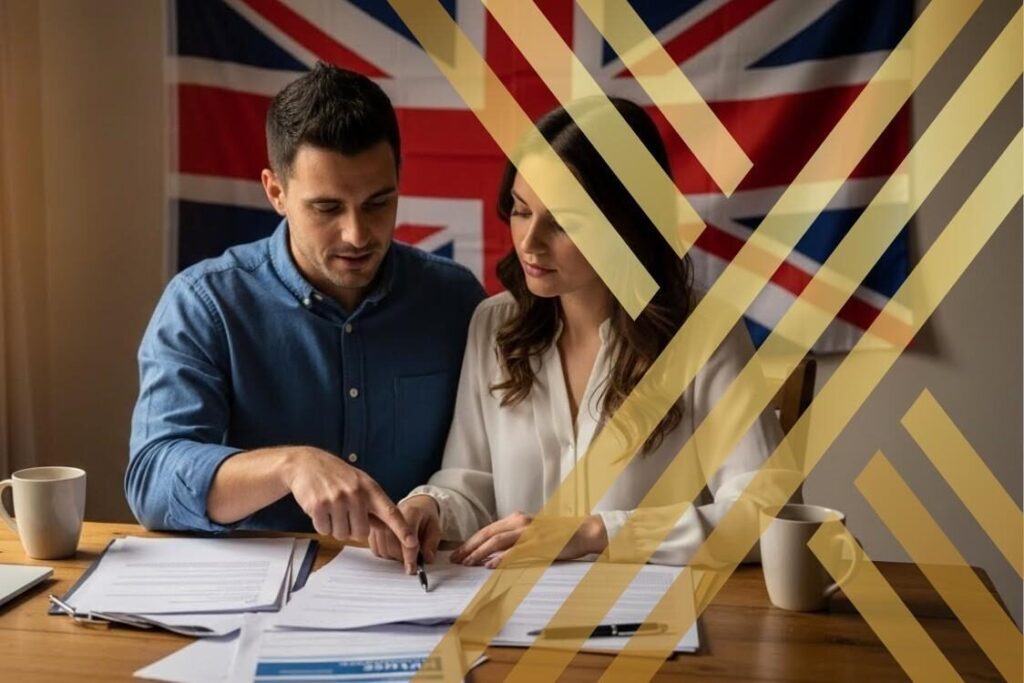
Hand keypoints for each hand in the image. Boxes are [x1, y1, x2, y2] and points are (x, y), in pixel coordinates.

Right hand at [282, 447, 418, 572]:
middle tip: (343, 512)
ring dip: (335, 526)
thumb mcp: (359, 483)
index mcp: (370, 489)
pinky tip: (320, 508)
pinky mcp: (319, 506)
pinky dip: (322, 524)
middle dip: (352, 529)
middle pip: (361, 533)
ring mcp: (337, 499)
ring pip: (342, 534)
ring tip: (331, 507)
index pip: (391, 512)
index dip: (402, 530)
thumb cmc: (336, 475)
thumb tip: (387, 527)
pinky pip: (324, 531)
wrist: (306, 463)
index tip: (412, 543)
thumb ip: (373, 506)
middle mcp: (356, 493)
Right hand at [369, 495, 441, 563]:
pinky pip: (376, 549)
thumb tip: (427, 559)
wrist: (415, 505)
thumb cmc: (425, 518)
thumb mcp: (435, 527)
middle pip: (392, 545)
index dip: (410, 557)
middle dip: (402, 558)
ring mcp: (381, 521)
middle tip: (411, 561)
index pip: (407, 538)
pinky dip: (385, 555)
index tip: (411, 569)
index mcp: (411, 513)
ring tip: (403, 553)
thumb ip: (432, 543)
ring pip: (383, 549)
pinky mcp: (374, 528)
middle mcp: (392, 516)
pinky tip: (394, 551)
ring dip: (393, 557)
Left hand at [450, 512, 607, 567]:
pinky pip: (515, 550)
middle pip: (487, 533)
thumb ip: (514, 539)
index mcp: (517, 519)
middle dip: (469, 547)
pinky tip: (490, 564)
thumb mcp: (532, 532)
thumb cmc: (558, 535)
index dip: (471, 541)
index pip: (487, 530)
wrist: (583, 531)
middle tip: (455, 560)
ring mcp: (529, 532)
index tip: (458, 552)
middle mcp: (520, 522)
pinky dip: (500, 557)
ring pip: (497, 540)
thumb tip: (494, 552)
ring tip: (467, 563)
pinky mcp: (539, 543)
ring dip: (479, 552)